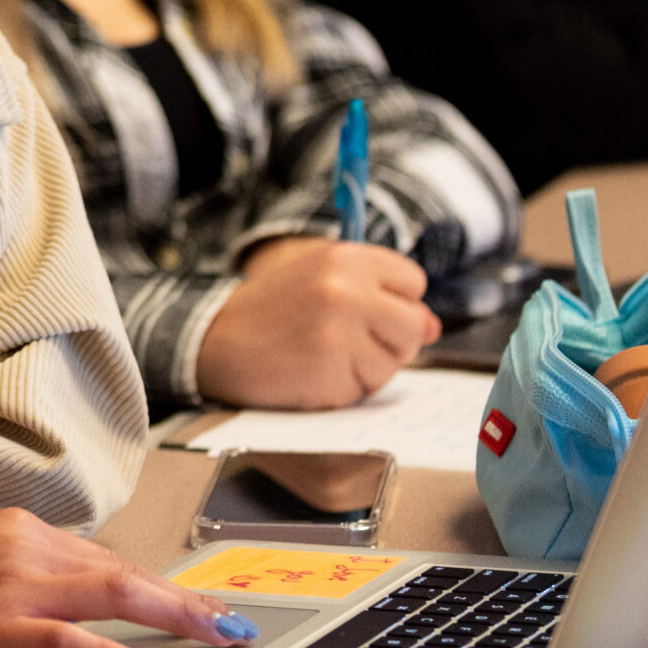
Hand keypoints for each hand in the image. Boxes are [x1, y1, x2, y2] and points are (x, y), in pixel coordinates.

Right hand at [0, 508, 255, 647]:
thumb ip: (20, 575)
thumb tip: (75, 600)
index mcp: (11, 527)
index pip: (103, 557)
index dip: (158, 584)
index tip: (195, 603)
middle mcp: (15, 543)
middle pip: (121, 570)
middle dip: (183, 597)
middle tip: (230, 620)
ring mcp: (3, 582)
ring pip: (109, 593)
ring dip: (172, 615)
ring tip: (214, 635)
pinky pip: (64, 639)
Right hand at [197, 237, 440, 407]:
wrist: (215, 339)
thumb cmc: (272, 309)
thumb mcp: (321, 280)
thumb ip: (379, 294)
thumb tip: (432, 326)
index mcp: (344, 257)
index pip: (412, 282)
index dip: (394, 300)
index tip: (364, 308)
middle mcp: (346, 291)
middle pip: (412, 326)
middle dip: (390, 340)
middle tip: (344, 337)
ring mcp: (339, 334)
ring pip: (393, 363)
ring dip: (367, 367)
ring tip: (322, 353)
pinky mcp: (331, 374)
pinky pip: (366, 390)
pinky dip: (346, 388)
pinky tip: (313, 372)